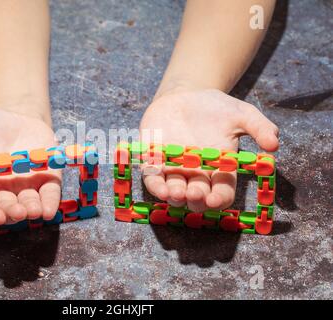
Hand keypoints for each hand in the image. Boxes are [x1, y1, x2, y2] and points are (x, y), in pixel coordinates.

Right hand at [0, 108, 60, 224]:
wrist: (16, 120)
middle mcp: (3, 190)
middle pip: (7, 207)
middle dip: (12, 212)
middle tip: (18, 212)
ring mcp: (26, 186)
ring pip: (29, 203)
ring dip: (32, 209)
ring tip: (35, 211)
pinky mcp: (47, 178)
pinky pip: (49, 194)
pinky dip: (50, 202)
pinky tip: (49, 211)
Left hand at [139, 88, 278, 211]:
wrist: (186, 95)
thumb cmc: (216, 108)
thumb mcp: (242, 114)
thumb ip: (259, 127)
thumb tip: (274, 145)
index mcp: (219, 169)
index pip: (222, 191)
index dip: (219, 199)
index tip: (215, 199)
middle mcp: (196, 174)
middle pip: (197, 196)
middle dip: (196, 199)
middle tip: (194, 194)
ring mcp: (174, 169)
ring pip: (174, 191)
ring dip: (175, 196)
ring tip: (176, 193)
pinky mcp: (154, 160)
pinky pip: (153, 178)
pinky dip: (156, 186)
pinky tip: (160, 189)